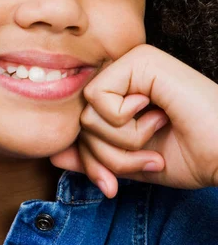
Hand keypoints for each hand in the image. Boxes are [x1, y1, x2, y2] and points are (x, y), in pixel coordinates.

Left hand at [49, 44, 217, 197]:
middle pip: (79, 122)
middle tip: (147, 160)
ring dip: (121, 143)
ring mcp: (132, 63)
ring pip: (86, 114)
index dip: (90, 161)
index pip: (81, 127)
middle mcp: (125, 73)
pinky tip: (158, 115)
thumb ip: (94, 157)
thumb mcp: (131, 163)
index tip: (110, 184)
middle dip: (106, 157)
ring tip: (156, 136)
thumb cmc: (191, 156)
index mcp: (123, 93)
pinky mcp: (140, 60)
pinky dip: (125, 123)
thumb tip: (53, 155)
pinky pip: (99, 99)